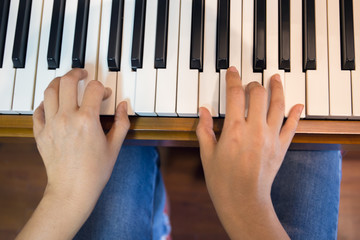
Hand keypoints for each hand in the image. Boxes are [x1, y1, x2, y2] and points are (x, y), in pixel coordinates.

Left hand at [33, 69, 128, 203]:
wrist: (72, 190)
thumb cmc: (95, 171)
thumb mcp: (115, 146)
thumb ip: (122, 122)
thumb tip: (123, 105)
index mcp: (87, 120)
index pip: (94, 88)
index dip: (102, 88)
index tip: (105, 94)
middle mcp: (67, 118)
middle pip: (67, 82)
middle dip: (77, 73)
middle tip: (83, 73)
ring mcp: (51, 125)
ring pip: (49, 91)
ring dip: (59, 82)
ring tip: (66, 82)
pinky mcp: (41, 133)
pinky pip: (38, 110)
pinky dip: (45, 103)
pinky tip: (53, 104)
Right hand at [196, 67, 302, 238]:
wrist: (243, 201)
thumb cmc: (223, 181)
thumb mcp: (207, 154)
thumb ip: (205, 130)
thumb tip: (202, 112)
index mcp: (234, 130)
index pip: (234, 94)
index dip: (233, 79)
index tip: (232, 72)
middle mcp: (254, 129)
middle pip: (258, 94)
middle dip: (253, 84)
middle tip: (249, 83)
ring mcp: (270, 137)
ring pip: (278, 105)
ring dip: (277, 89)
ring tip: (276, 78)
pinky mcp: (281, 147)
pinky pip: (292, 126)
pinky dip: (296, 113)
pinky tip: (298, 104)